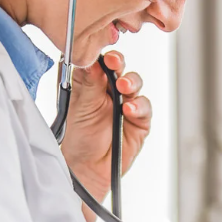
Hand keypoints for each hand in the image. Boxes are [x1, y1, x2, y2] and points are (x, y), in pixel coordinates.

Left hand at [59, 51, 150, 197]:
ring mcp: (126, 105)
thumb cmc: (77, 138)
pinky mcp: (139, 121)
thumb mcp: (79, 106)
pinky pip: (144, 107)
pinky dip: (139, 106)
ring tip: (123, 88)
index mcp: (91, 84)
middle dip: (119, 63)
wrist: (86, 169)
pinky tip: (129, 109)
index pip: (100, 61)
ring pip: (135, 84)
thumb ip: (88, 82)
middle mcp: (109, 91)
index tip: (101, 52)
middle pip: (120, 68)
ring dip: (131, 83)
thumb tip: (92, 58)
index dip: (102, 54)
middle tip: (114, 63)